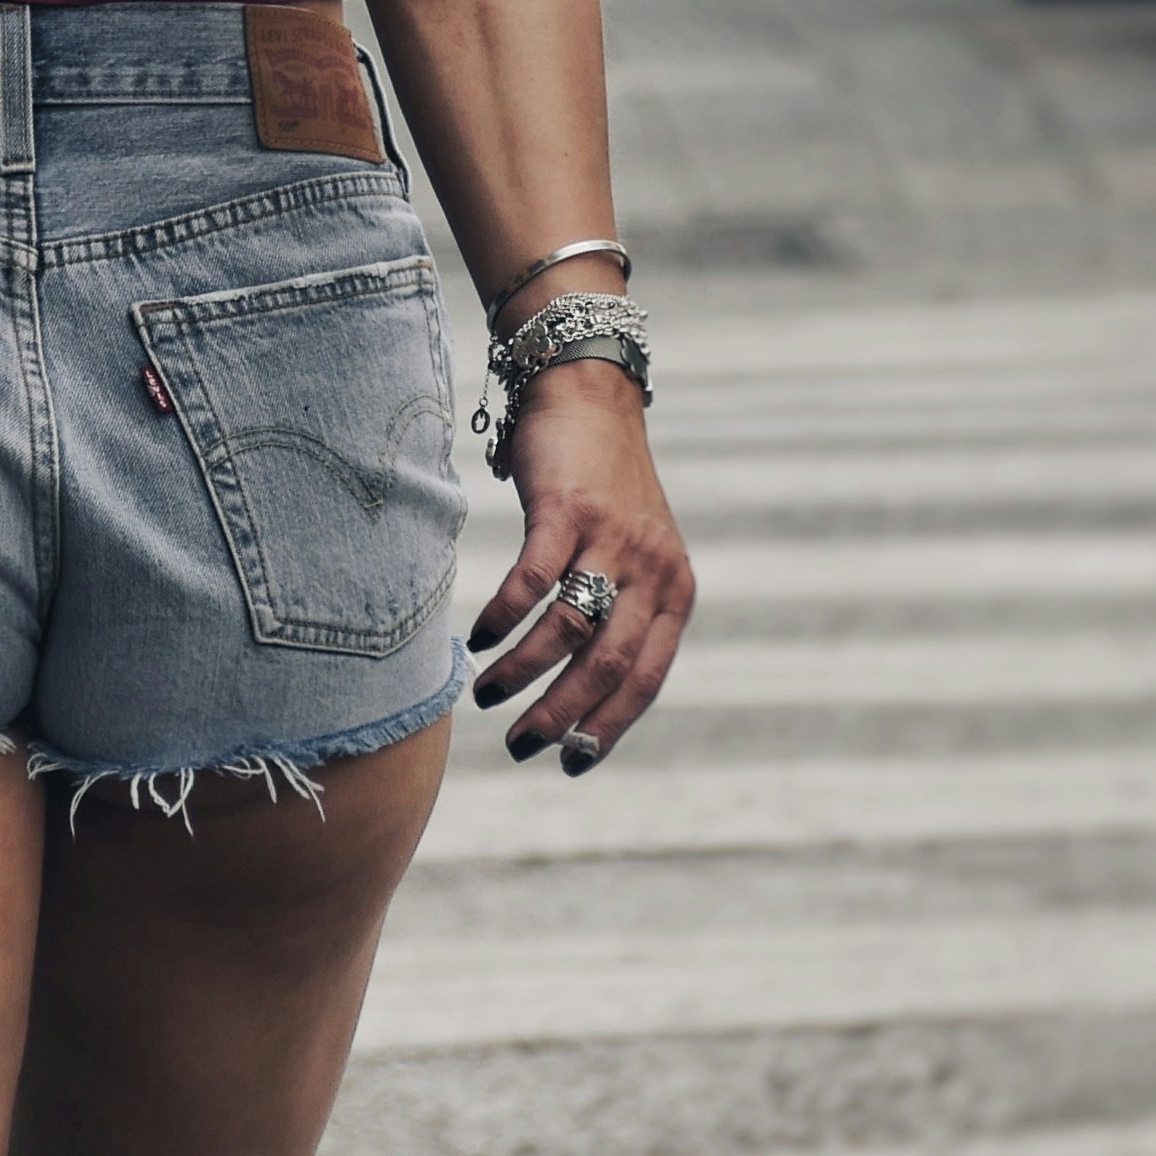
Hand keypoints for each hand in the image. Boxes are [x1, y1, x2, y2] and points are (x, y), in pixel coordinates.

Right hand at [467, 363, 691, 772]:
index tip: (572, 761)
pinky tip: (481, 637)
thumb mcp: (637, 554)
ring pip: (566, 628)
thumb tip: (582, 694)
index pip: (646, 678)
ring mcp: (611, 537)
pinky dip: (504, 616)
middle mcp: (652, 568)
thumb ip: (624, 613)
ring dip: (522, 671)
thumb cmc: (606, 487)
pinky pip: (533, 580)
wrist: (590, 395)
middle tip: (521, 743)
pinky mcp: (568, 509)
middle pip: (605, 664)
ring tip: (487, 692)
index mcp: (675, 591)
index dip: (608, 726)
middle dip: (560, 714)